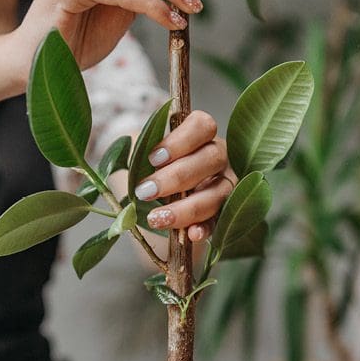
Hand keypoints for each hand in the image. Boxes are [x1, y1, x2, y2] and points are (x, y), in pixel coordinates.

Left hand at [136, 110, 233, 241]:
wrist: (154, 199)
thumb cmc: (149, 168)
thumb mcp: (141, 152)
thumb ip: (140, 149)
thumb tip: (133, 159)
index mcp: (201, 136)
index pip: (203, 125)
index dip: (181, 141)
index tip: (154, 158)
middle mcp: (220, 158)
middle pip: (211, 159)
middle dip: (177, 177)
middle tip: (146, 191)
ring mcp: (226, 186)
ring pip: (218, 194)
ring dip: (187, 208)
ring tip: (157, 218)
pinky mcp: (224, 214)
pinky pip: (219, 221)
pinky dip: (205, 228)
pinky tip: (190, 234)